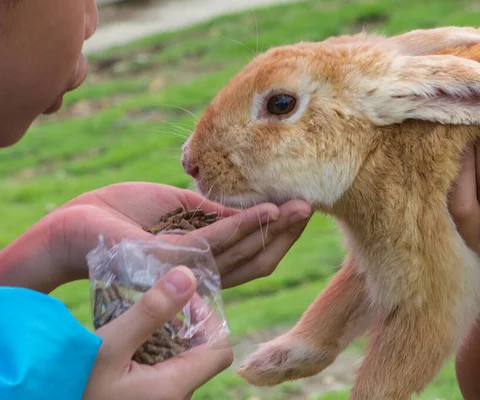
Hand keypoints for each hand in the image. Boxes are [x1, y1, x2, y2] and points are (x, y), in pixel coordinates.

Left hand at [0, 182, 311, 292]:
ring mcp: (185, 268)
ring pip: (241, 250)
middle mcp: (200, 271)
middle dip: (286, 232)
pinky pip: (213, 240)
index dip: (279, 234)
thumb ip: (209, 212)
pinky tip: (267, 208)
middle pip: (255, 257)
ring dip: (273, 227)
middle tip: (313, 205)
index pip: (251, 252)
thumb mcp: (176, 208)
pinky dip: (243, 224)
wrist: (76, 223)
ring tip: (300, 205)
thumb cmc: (123, 214)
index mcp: (204, 259)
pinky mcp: (167, 258)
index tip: (301, 207)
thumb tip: (242, 205)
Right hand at [83, 266, 232, 399]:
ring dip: (171, 335)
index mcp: (174, 387)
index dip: (211, 320)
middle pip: (202, 354)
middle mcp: (175, 398)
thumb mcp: (110, 345)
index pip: (220, 350)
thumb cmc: (74, 383)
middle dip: (188, 324)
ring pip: (183, 360)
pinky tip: (136, 338)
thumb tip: (187, 276)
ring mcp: (162, 399)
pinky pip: (165, 369)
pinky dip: (158, 349)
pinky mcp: (148, 397)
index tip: (185, 299)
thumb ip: (150, 312)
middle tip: (163, 302)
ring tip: (147, 317)